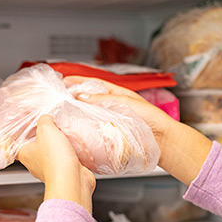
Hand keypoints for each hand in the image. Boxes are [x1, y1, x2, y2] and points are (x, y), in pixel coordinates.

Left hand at [17, 115, 95, 211]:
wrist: (72, 179)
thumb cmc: (55, 158)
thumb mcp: (46, 129)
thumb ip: (44, 120)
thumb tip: (46, 118)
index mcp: (24, 153)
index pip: (19, 139)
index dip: (26, 129)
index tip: (34, 122)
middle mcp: (34, 163)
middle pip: (38, 144)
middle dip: (47, 135)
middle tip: (55, 127)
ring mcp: (49, 169)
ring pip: (53, 152)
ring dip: (60, 144)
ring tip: (67, 135)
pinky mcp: (63, 172)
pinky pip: (65, 159)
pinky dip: (70, 153)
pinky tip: (75, 147)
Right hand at [67, 76, 211, 185]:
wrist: (163, 140)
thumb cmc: (151, 119)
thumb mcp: (126, 102)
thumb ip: (104, 99)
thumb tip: (81, 95)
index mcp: (117, 94)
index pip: (94, 83)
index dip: (78, 81)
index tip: (64, 80)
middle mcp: (112, 106)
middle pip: (89, 100)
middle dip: (73, 98)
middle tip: (58, 99)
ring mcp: (111, 121)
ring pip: (89, 116)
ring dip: (77, 115)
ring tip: (63, 115)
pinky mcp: (111, 135)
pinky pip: (94, 131)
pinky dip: (85, 130)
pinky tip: (76, 132)